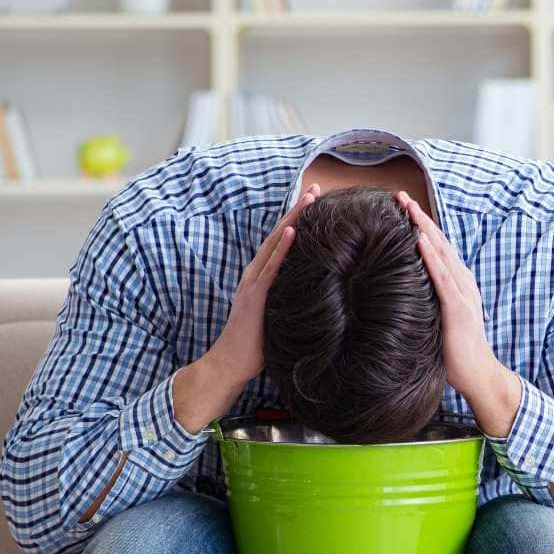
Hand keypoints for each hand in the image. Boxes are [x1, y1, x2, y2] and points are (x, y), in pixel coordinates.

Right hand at [173, 184, 318, 432]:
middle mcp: (256, 274)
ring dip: (293, 220)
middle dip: (298, 211)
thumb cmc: (258, 345)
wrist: (231, 363)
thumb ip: (294, 300)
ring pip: (275, 244)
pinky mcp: (255, 296)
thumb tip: (323, 295)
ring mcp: (254, 283)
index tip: (317, 204)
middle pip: (279, 235)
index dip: (299, 222)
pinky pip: (270, 268)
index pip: (283, 243)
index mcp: (262, 278)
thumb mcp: (281, 315)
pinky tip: (292, 231)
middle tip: (318, 190)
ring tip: (310, 199)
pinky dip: (281, 248)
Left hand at [397, 189, 521, 437]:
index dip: (420, 226)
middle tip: (399, 196)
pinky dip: (431, 257)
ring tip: (407, 208)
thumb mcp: (436, 320)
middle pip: (439, 243)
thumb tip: (397, 291)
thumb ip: (424, 302)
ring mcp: (463, 294)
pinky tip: (419, 241)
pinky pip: (443, 278)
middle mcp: (462, 283)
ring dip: (424, 229)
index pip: (437, 248)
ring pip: (441, 253)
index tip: (401, 208)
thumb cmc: (453, 352)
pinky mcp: (458, 309)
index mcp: (457, 285)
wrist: (478, 374)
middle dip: (419, 218)